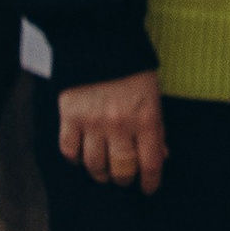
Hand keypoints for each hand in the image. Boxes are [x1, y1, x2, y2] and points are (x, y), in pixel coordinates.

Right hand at [58, 69, 166, 192]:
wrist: (99, 42)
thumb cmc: (131, 70)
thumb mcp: (152, 97)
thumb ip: (156, 128)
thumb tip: (160, 156)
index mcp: (145, 119)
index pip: (150, 164)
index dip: (150, 182)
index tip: (148, 189)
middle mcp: (120, 125)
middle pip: (122, 170)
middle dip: (124, 179)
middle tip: (123, 177)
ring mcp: (93, 122)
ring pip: (95, 165)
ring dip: (101, 174)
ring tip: (103, 171)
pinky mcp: (70, 116)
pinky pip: (70, 150)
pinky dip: (76, 158)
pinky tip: (81, 156)